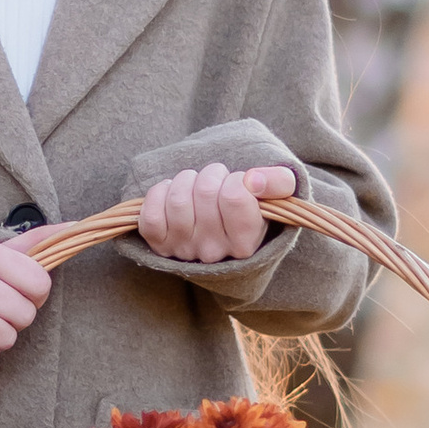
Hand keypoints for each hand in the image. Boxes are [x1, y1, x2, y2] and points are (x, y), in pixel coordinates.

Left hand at [137, 161, 295, 265]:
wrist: (222, 226)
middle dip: (212, 175)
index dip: (237, 179)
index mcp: (246, 244)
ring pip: (177, 200)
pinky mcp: (159, 244)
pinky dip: (159, 193)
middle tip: (217, 182)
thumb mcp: (276, 193)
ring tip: (196, 185)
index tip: (240, 184)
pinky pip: (149, 214)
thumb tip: (254, 181)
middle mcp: (214, 252)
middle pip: (205, 192)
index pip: (235, 196)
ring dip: (186, 180)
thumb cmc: (250, 206)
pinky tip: (173, 192)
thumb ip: (278, 182)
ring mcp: (184, 249)